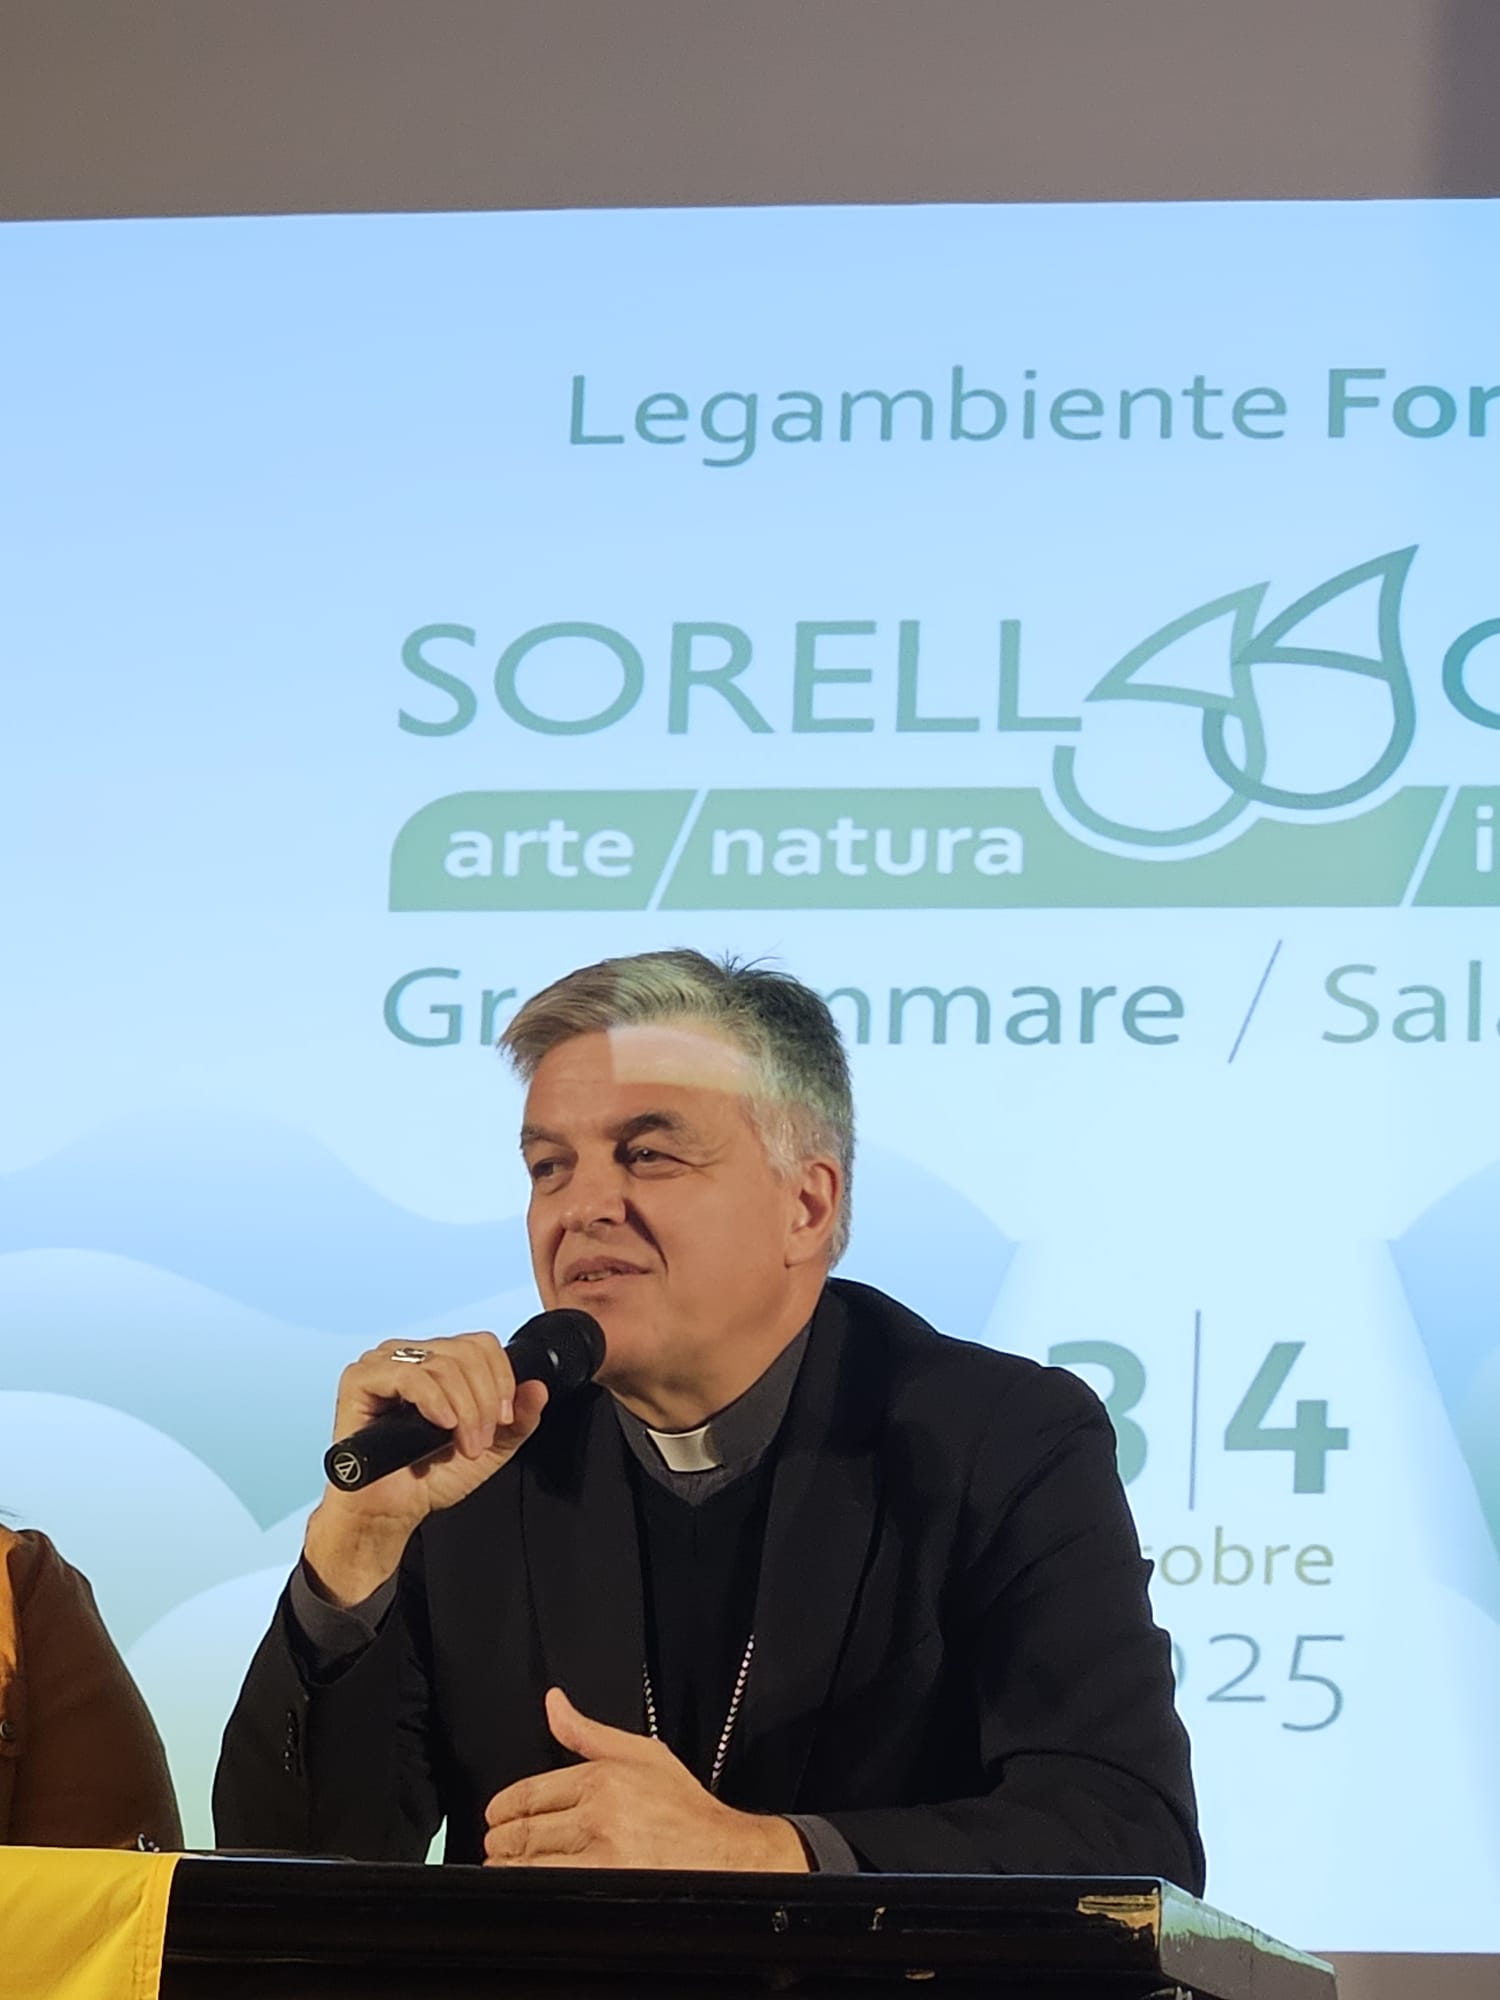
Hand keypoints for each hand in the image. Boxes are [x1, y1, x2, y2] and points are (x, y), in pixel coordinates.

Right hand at [304, 1331, 547, 1605]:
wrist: (392, 1511)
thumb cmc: (430, 1478)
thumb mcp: (490, 1449)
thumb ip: (519, 1420)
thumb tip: (538, 1387)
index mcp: (439, 1362)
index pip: (481, 1344)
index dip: (502, 1378)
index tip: (505, 1419)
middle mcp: (412, 1355)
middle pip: (467, 1352)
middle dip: (485, 1401)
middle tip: (480, 1440)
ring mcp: (384, 1363)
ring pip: (444, 1363)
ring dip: (464, 1409)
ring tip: (462, 1444)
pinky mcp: (360, 1379)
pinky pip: (409, 1375)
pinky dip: (435, 1401)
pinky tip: (442, 1425)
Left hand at [482, 1688, 808, 1871]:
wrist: (725, 1854)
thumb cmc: (685, 1807)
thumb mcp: (641, 1754)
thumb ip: (587, 1732)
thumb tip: (553, 1702)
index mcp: (602, 1778)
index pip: (532, 1792)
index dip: (504, 1807)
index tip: (495, 1816)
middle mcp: (599, 1815)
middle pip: (527, 1830)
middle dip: (501, 1839)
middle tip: (494, 1843)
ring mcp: (602, 1856)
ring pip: (533, 1862)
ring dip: (509, 1865)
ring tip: (504, 1864)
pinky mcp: (606, 1888)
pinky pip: (552, 1889)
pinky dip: (531, 1887)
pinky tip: (526, 1887)